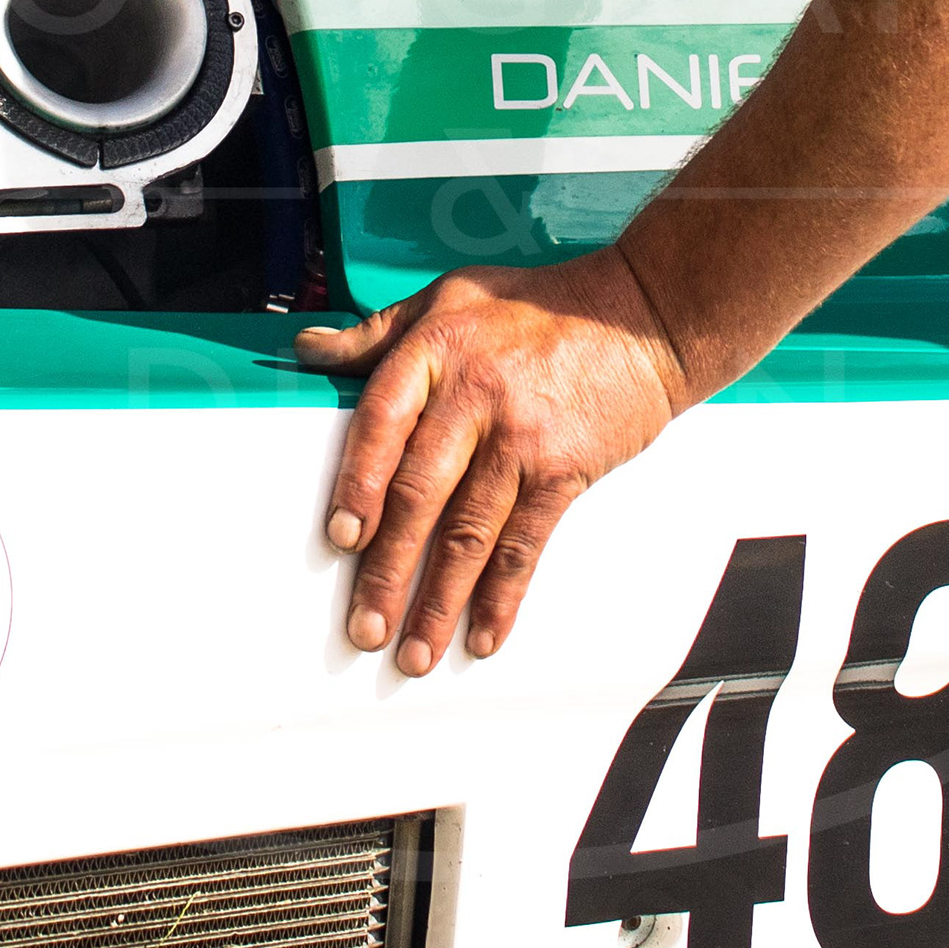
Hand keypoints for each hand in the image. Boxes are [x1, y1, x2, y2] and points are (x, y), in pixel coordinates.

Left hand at [295, 247, 688, 672]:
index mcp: (436, 351)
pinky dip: (504, 594)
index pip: (382, 423)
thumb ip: (377, 331)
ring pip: (469, 532)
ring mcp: (522, 439)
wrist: (640, 316)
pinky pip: (526, 543)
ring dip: (439, 600)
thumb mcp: (450, 295)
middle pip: (419, 495)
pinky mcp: (564, 471)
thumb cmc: (538, 305)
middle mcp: (475, 397)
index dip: (357, 484)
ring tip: (414, 653)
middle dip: (387, 570)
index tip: (339, 539)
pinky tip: (484, 634)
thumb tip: (308, 349)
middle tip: (364, 627)